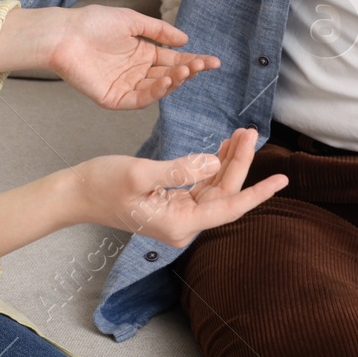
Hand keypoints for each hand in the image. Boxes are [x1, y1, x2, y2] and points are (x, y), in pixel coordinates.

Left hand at [47, 5, 219, 109]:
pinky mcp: (114, 98)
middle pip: (169, 74)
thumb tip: (186, 40)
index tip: (213, 61)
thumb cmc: (94, 23)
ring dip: (174, 81)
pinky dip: (155, 93)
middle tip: (203, 65)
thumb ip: (159, 31)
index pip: (173, 59)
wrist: (64, 34)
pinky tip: (167, 81)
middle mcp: (137, 71)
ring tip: (187, 70)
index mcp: (142, 53)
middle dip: (188, 70)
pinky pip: (139, 99)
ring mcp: (126, 86)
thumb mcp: (132, 21)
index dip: (193, 61)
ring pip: (157, 88)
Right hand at [71, 127, 287, 247]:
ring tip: (240, 134)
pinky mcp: (170, 205)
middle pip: (223, 193)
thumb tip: (215, 163)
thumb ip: (181, 169)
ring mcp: (177, 217)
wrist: (75, 194)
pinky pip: (200, 187)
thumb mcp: (141, 172)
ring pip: (214, 189)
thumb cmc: (102, 183)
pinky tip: (221, 149)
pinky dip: (212, 167)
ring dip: (227, 162)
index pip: (229, 207)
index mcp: (178, 223)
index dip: (257, 191)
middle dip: (240, 163)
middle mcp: (182, 225)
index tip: (282, 179)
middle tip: (250, 131)